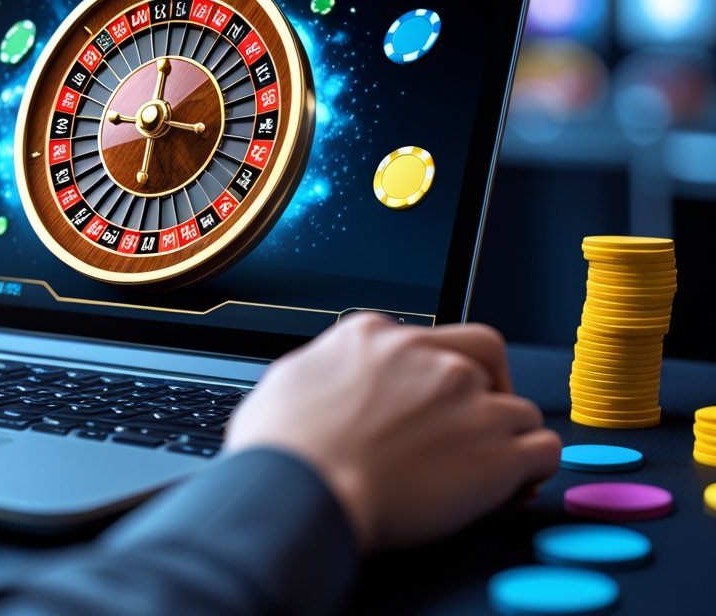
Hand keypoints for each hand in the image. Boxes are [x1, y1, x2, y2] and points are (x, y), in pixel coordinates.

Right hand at [224, 312, 559, 551]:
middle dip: (484, 393)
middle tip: (470, 426)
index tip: (432, 402)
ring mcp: (468, 403)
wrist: (302, 490)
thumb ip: (327, 369)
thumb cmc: (283, 447)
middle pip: (484, 364)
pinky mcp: (495, 454)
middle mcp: (430, 359)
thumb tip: (332, 382)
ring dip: (507, 436)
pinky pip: (543, 449)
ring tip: (489, 468)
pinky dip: (535, 468)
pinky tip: (516, 485)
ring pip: (519, 408)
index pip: (431, 340)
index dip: (437, 374)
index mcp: (375, 336)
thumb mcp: (289, 379)